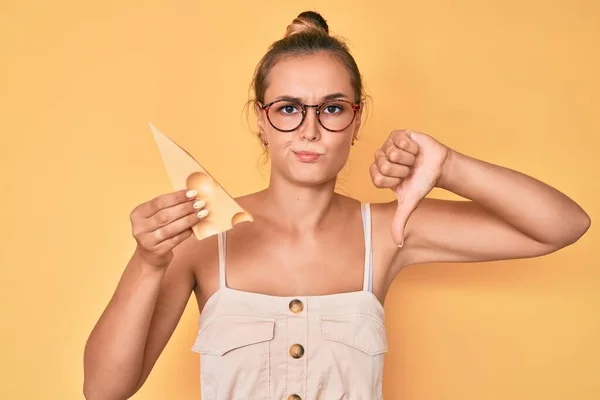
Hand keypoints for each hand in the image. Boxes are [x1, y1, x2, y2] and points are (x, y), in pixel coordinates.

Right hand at [129, 189, 208, 267]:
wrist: (149, 257)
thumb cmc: (156, 232)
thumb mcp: (155, 217)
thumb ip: (169, 207)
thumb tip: (192, 196)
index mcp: (137, 214)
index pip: (158, 202)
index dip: (177, 197)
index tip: (192, 193)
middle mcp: (139, 227)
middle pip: (165, 215)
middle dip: (185, 208)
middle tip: (200, 203)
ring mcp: (147, 240)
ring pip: (171, 228)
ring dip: (188, 220)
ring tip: (202, 214)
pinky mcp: (156, 251)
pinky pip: (175, 240)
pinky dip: (186, 232)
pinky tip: (195, 227)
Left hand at [370, 130, 449, 245]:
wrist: (438, 167)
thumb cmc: (422, 183)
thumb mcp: (410, 203)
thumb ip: (399, 222)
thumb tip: (397, 244)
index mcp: (378, 174)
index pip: (377, 177)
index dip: (394, 180)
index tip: (403, 180)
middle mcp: (380, 159)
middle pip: (383, 164)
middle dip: (402, 169)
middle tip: (409, 169)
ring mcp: (387, 145)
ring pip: (392, 152)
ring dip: (408, 158)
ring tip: (413, 160)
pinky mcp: (398, 134)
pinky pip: (400, 140)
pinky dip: (412, 147)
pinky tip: (415, 150)